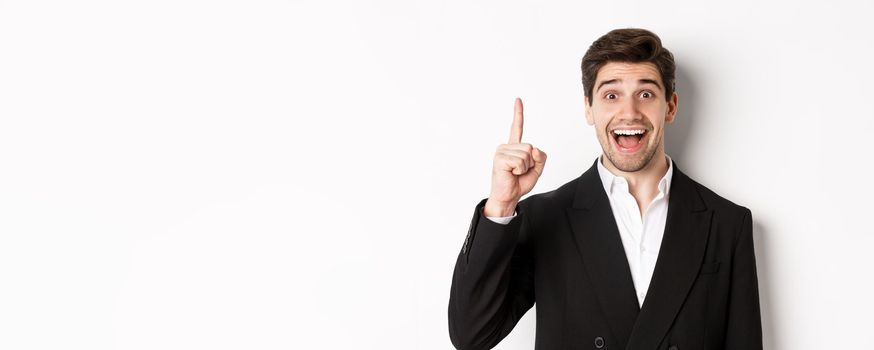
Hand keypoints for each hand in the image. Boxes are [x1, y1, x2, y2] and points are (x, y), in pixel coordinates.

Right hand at [484, 98, 546, 216]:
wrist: (508, 197)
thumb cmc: (519, 183)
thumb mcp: (537, 169)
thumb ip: (541, 157)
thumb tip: (533, 148)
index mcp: (514, 147)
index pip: (517, 127)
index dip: (518, 113)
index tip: (518, 100)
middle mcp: (506, 147)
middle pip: (530, 147)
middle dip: (531, 162)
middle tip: (519, 172)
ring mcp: (501, 151)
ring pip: (526, 154)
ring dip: (525, 167)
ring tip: (515, 173)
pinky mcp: (499, 158)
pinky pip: (520, 161)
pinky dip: (519, 170)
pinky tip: (511, 174)